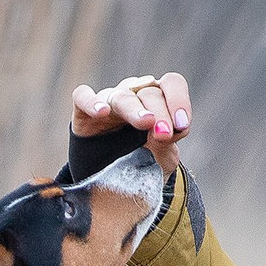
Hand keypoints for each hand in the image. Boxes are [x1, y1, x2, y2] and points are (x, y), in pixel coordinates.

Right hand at [70, 72, 191, 169]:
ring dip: (135, 109)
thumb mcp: (161, 160)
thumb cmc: (142, 163)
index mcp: (159, 100)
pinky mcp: (83, 111)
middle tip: (164, 134)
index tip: (182, 124)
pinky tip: (102, 112)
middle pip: (150, 92)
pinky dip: (91, 102)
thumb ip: (165, 147)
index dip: (179, 100)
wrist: (112, 181)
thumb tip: (162, 133)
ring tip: (145, 122)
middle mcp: (135, 94)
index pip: (172, 84)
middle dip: (160, 113)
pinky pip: (83, 96)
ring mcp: (109, 101)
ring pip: (122, 96)